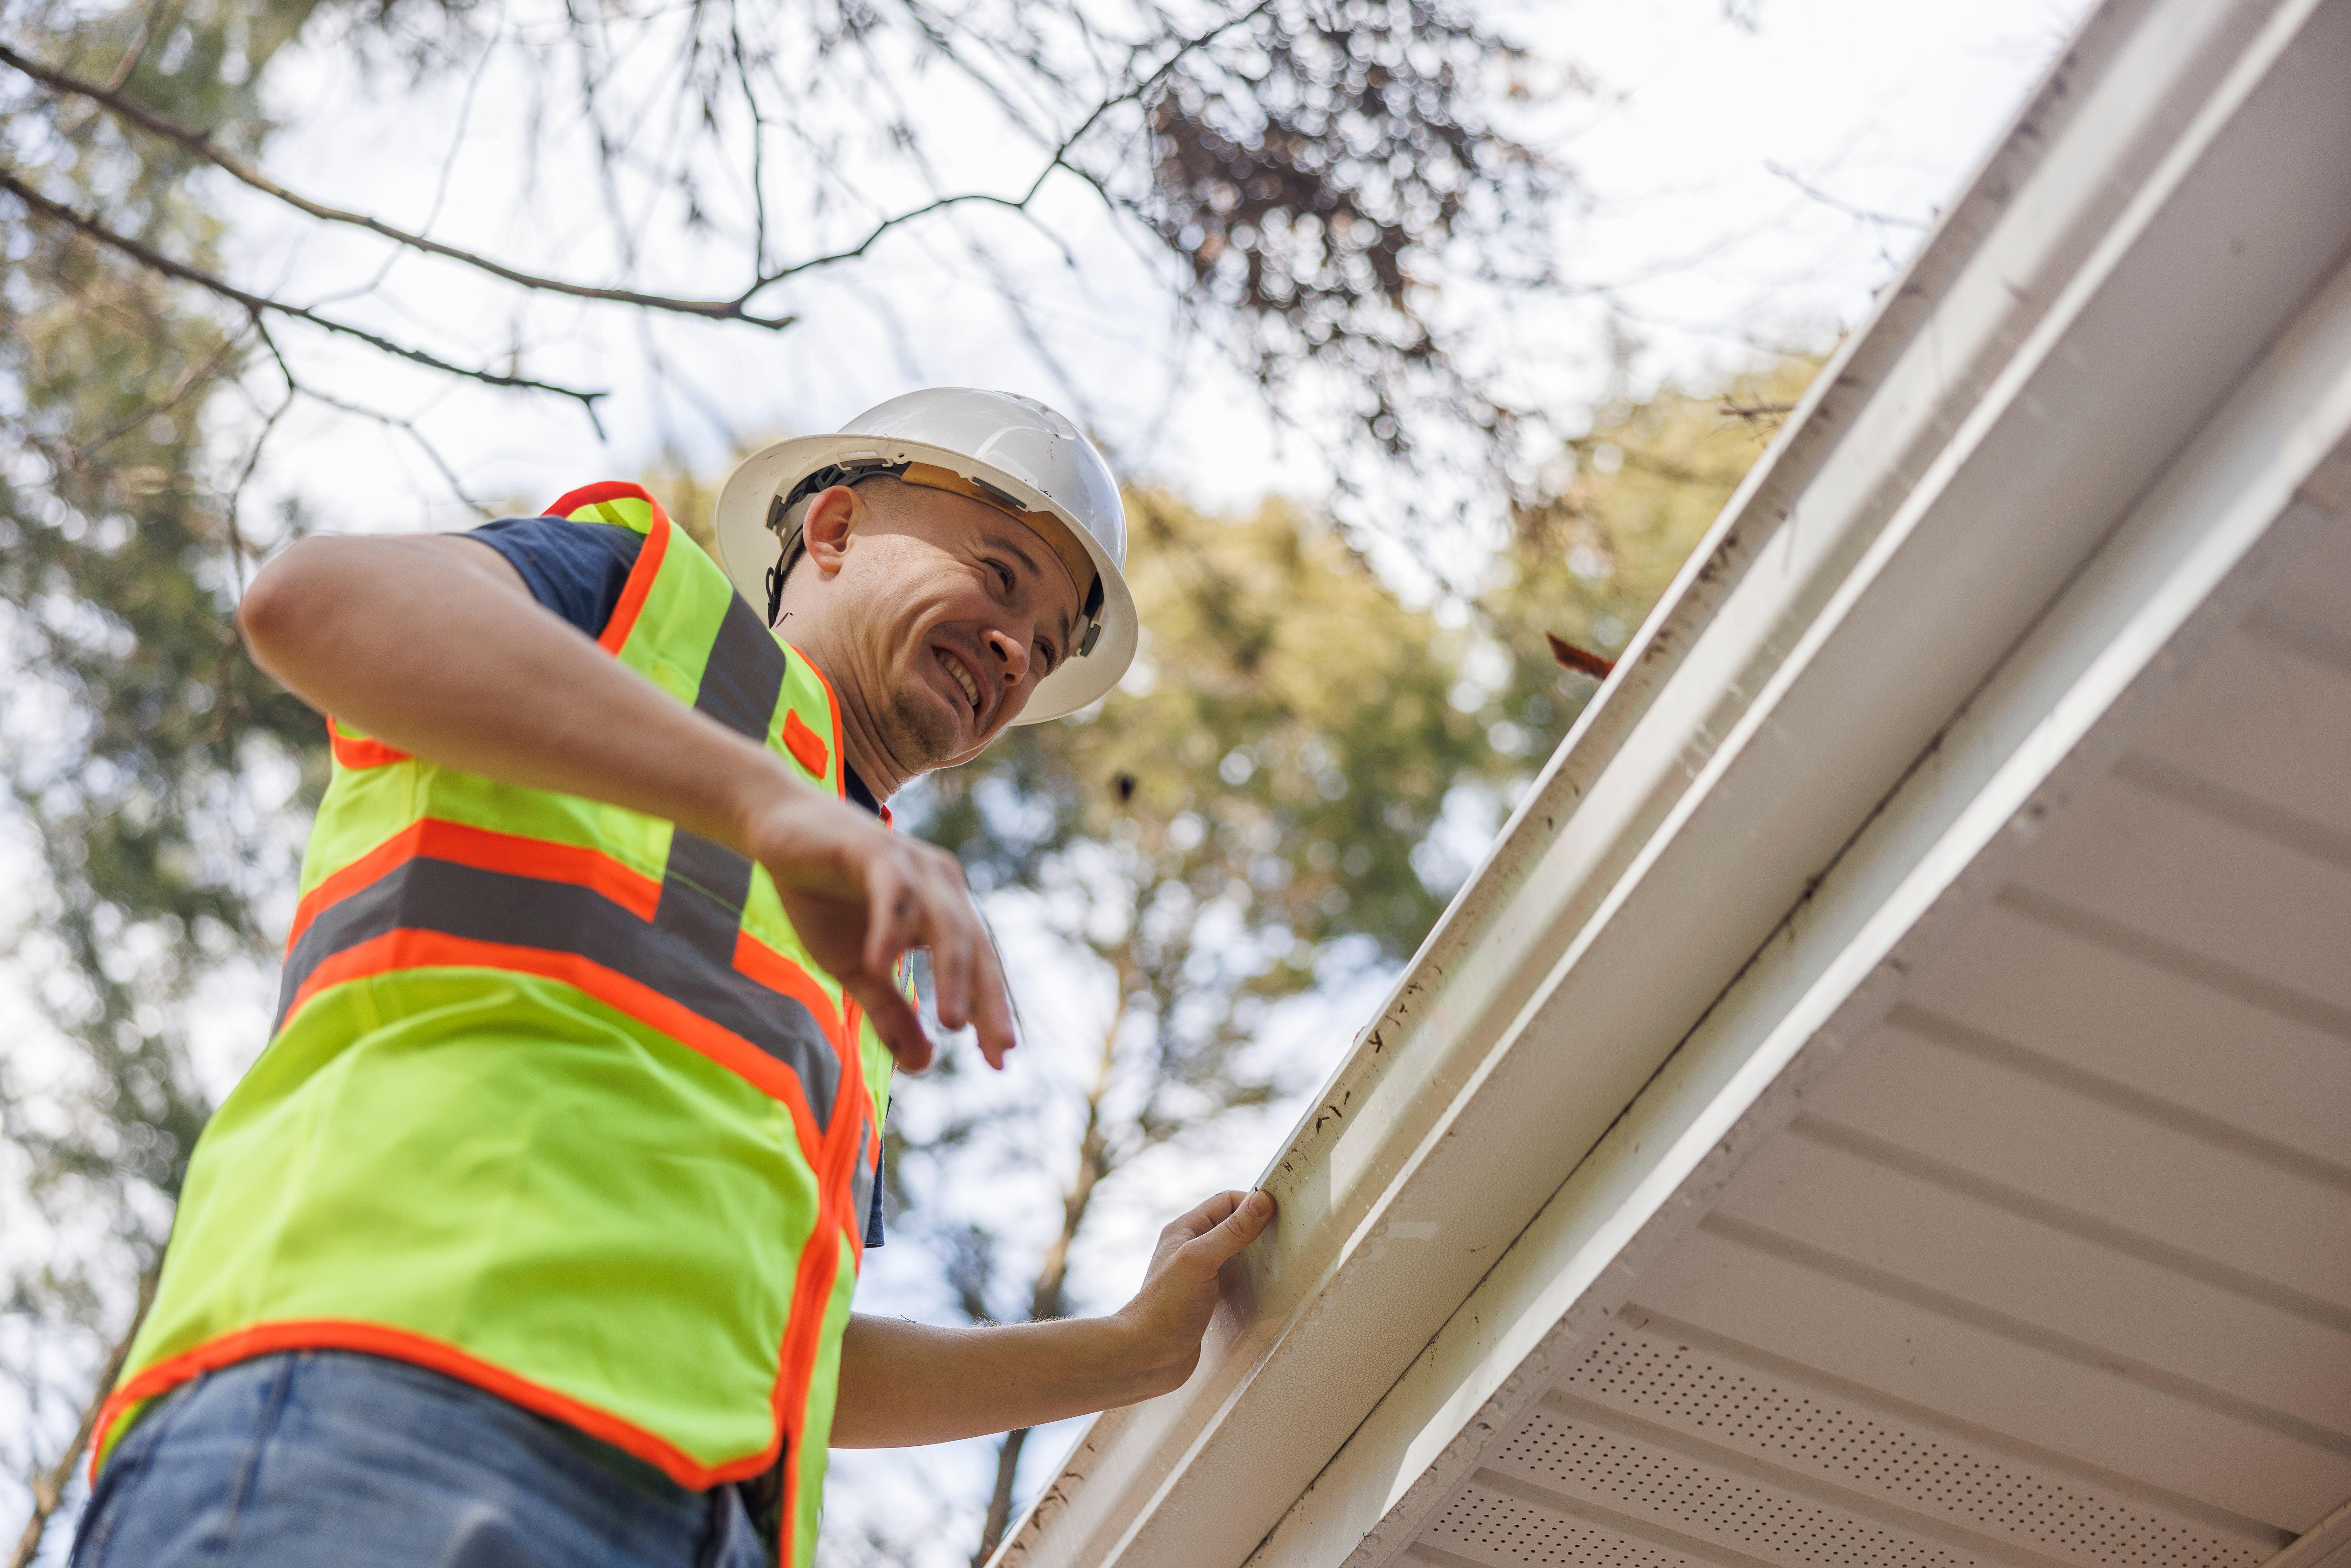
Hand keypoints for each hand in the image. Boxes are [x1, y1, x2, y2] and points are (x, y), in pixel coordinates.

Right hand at [735, 774, 1013, 1072]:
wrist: (778, 832)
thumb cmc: (822, 899)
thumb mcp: (857, 967)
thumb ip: (890, 1010)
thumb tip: (925, 1065)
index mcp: (945, 910)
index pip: (979, 965)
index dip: (992, 1011)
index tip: (999, 1062)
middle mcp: (941, 884)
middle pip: (976, 947)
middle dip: (989, 1001)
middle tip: (996, 1051)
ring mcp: (912, 864)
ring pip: (945, 922)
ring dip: (951, 973)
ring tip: (952, 1023)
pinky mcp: (875, 848)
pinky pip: (895, 892)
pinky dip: (892, 929)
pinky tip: (883, 965)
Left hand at [1111, 1189, 1277, 1394]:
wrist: (1147, 1357)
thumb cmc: (1165, 1307)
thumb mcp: (1201, 1259)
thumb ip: (1232, 1230)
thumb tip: (1262, 1200)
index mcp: (1184, 1230)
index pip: (1225, 1201)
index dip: (1251, 1203)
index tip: (1277, 1214)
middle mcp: (1190, 1249)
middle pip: (1232, 1226)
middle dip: (1257, 1228)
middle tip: (1284, 1237)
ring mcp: (1199, 1276)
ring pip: (1235, 1254)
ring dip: (1256, 1256)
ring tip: (1277, 1262)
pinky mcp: (1207, 1301)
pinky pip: (1235, 1281)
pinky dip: (1250, 1280)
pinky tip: (1262, 1289)